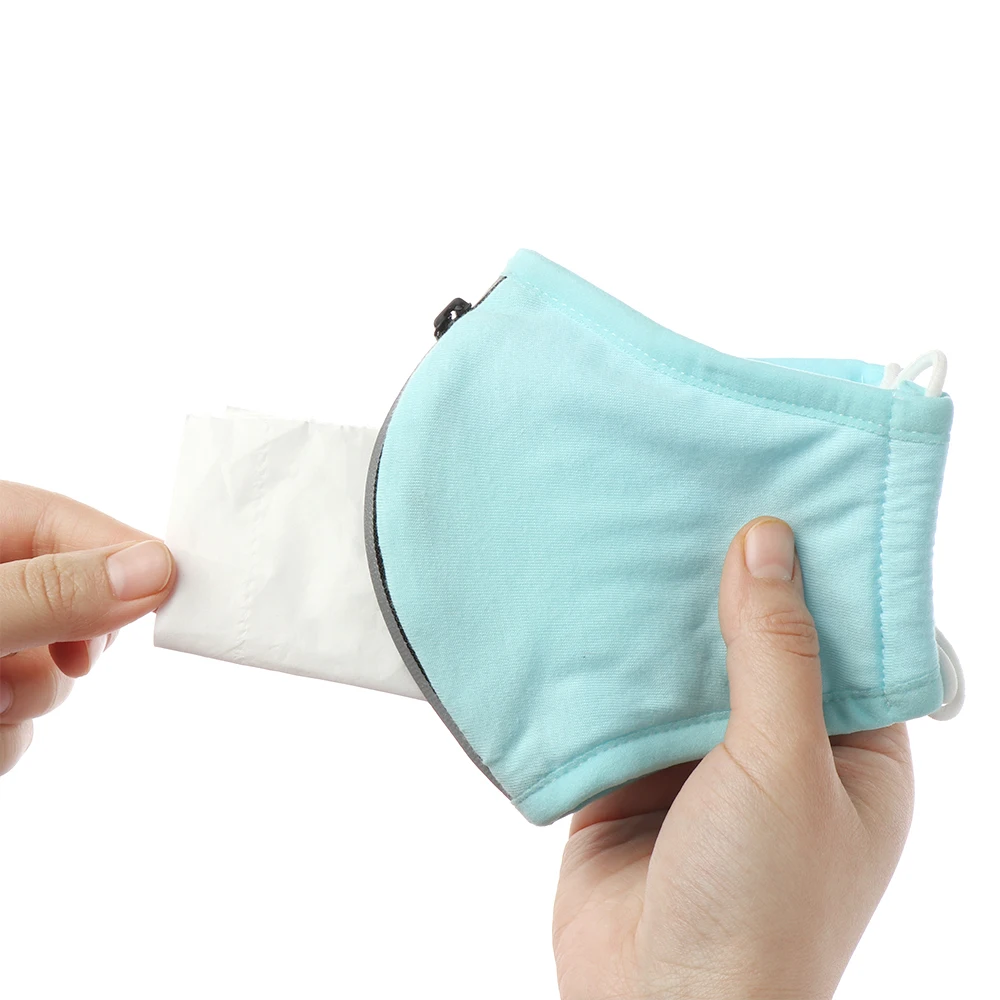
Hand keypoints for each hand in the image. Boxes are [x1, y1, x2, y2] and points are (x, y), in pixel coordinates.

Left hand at [0, 482, 174, 774]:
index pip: (65, 523)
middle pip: (71, 604)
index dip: (120, 556)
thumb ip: (52, 593)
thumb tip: (156, 569)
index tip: (173, 593)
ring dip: (27, 706)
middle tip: (34, 668)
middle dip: (63, 652)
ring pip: (48, 674)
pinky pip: (20, 721)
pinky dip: (4, 740)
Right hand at [553, 517, 913, 999]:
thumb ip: (775, 652)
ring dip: (663, 617)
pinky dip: (606, 662)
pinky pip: (622, 702)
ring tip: (642, 527)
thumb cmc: (759, 907)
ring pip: (686, 667)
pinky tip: (586, 600)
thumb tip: (768, 541)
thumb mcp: (784, 764)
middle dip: (731, 581)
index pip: (852, 640)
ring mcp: (702, 764)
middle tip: (704, 491)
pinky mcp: (631, 774)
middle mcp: (780, 751)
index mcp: (853, 753)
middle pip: (759, 643)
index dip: (825, 571)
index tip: (790, 494)